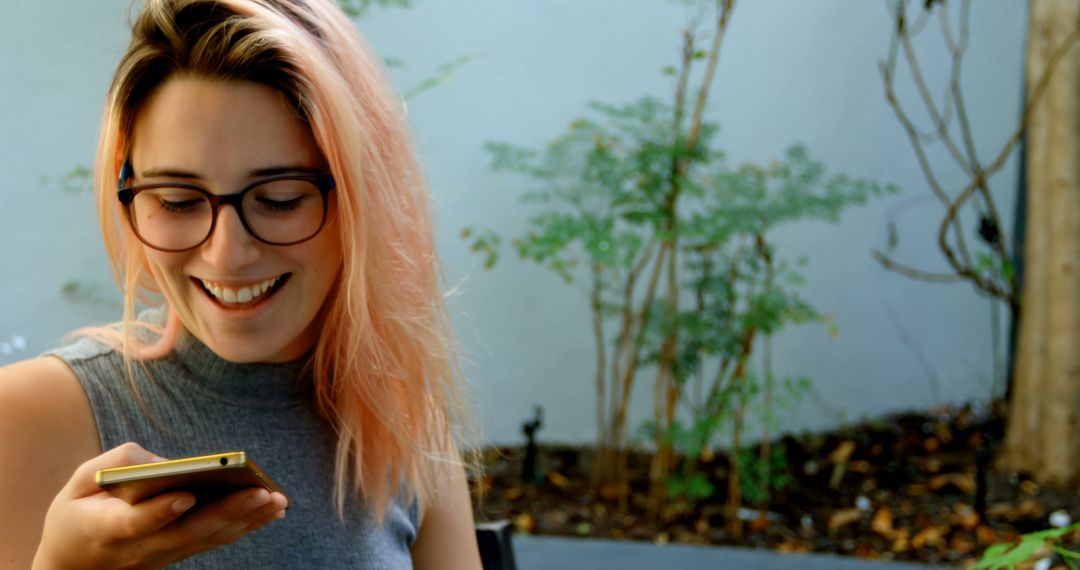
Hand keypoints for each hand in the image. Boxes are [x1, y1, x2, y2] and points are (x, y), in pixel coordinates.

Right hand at [32, 443, 287, 569]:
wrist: (72, 565)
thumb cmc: (77, 512)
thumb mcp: (80, 482)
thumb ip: (119, 465)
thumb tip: (167, 465)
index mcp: (105, 528)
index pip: (135, 523)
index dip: (160, 511)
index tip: (185, 496)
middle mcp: (138, 548)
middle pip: (187, 533)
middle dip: (229, 512)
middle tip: (263, 493)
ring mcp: (160, 556)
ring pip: (208, 540)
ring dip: (247, 520)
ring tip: (278, 500)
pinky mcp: (177, 555)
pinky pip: (215, 541)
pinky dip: (245, 526)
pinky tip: (270, 510)